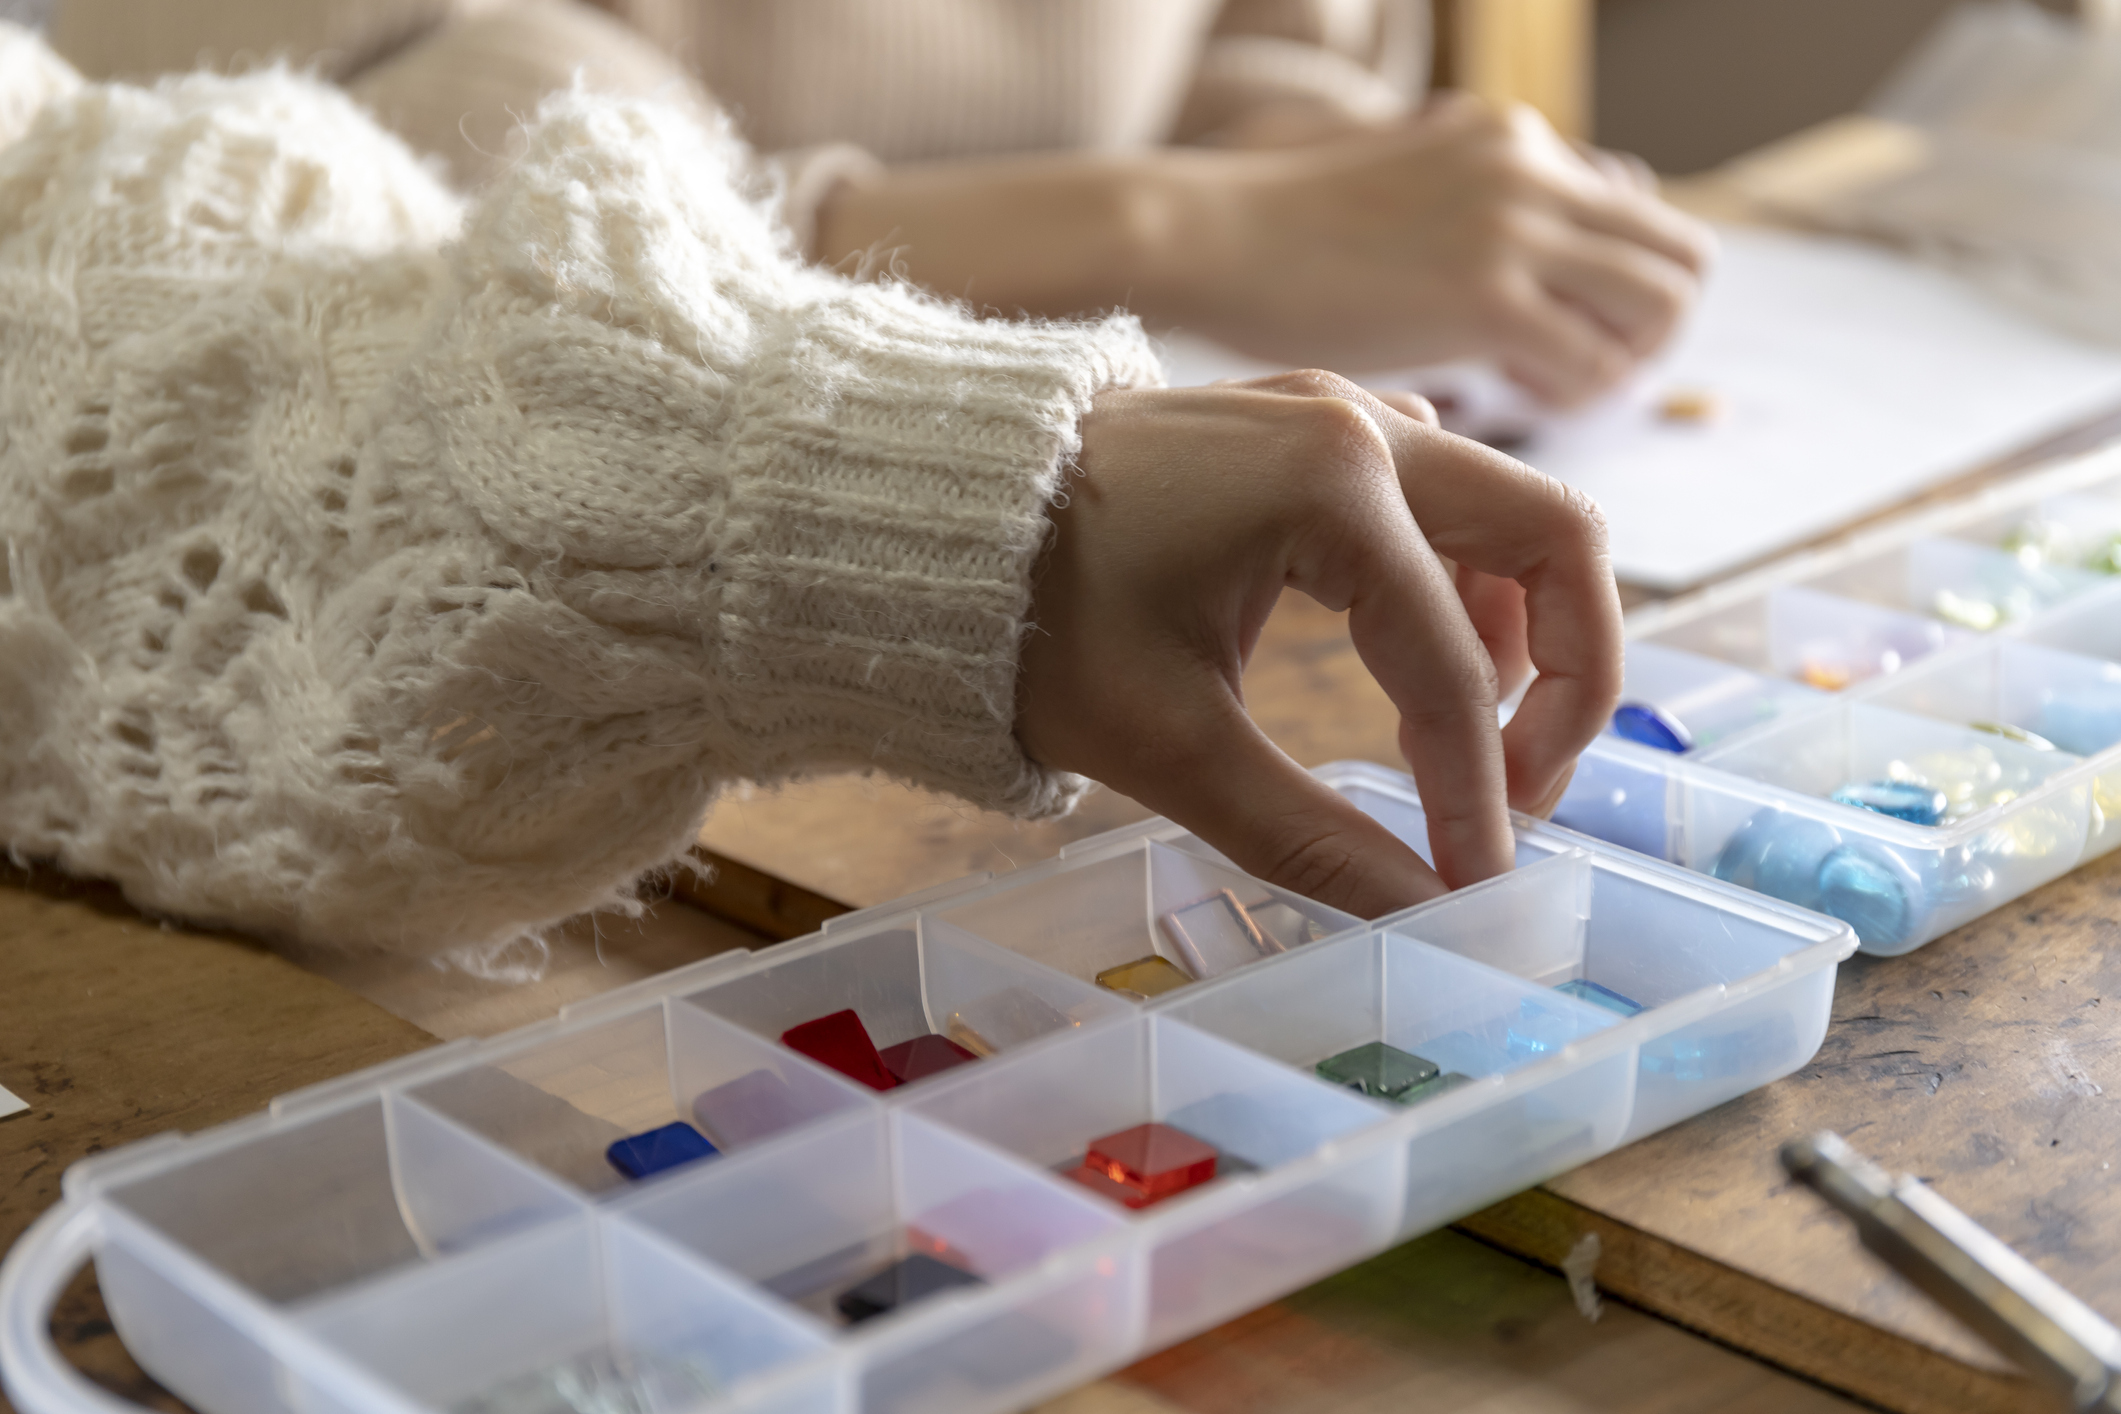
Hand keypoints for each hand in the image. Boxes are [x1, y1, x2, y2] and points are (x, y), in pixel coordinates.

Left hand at [1016, 371, 1621, 919]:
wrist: (933, 527)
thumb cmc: (1031, 620)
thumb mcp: (1169, 744)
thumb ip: (1309, 835)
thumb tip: (1425, 916)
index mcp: (1329, 485)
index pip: (1454, 666)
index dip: (1479, 793)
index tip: (1476, 885)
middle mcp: (1359, 425)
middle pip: (1556, 538)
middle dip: (1570, 678)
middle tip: (1525, 794)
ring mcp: (1342, 413)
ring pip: (1513, 513)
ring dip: (1528, 630)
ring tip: (1480, 752)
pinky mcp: (1317, 430)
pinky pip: (1445, 504)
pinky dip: (1466, 590)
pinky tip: (1427, 676)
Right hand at [1169, 94, 1715, 406]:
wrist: (1206, 236)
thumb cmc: (1276, 246)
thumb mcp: (1401, 203)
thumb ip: (1466, 222)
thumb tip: (1507, 288)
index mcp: (1513, 142)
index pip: (1639, 217)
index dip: (1621, 296)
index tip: (1566, 340)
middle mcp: (1532, 169)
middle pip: (1682, 258)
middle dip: (1650, 335)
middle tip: (1582, 379)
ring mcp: (1514, 226)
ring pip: (1661, 309)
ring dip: (1621, 368)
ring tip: (1545, 394)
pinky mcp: (1485, 295)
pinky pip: (1593, 365)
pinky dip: (1571, 399)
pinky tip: (1509, 401)